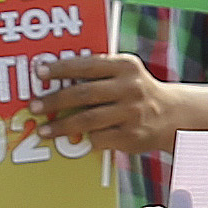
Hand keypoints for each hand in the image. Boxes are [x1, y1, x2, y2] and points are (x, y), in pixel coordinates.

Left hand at [29, 53, 191, 153]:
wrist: (172, 115)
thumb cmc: (134, 91)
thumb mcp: (124, 74)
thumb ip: (96, 74)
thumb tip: (51, 81)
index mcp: (126, 66)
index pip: (88, 65)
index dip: (61, 68)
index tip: (39, 72)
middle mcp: (131, 88)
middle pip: (84, 94)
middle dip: (55, 100)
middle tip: (34, 106)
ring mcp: (132, 113)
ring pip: (88, 120)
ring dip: (61, 126)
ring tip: (43, 131)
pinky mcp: (132, 136)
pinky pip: (99, 139)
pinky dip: (83, 140)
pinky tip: (72, 141)